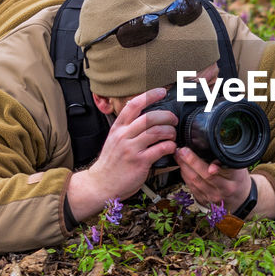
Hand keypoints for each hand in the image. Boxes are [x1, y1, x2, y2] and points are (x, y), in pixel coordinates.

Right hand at [66, 87, 175, 220]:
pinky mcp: (139, 162)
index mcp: (117, 128)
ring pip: (156, 132)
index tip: (162, 91)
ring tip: (172, 135)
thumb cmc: (111, 163)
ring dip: (170, 131)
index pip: (133, 105)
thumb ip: (127, 128)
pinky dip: (170, 146)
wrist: (100, 184)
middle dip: (166, 116)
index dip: (149, 95)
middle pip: (149, 117)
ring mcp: (131, 149)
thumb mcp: (114, 140)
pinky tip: (170, 147)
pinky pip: (160, 149)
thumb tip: (146, 117)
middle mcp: (123, 136)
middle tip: (173, 120)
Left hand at [174, 147, 252, 214]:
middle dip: (187, 161)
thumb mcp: (239, 167)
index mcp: (232, 182)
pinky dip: (185, 175)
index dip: (198, 163)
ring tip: (178, 155)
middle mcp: (221, 191)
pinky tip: (182, 166)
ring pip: (193, 181)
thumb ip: (226, 161)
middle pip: (200, 176)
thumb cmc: (238, 178)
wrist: (239, 198)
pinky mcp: (203, 200)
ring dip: (183, 167)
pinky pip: (190, 186)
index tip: (188, 152)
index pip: (212, 173)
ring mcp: (211, 197)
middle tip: (181, 150)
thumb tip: (211, 152)